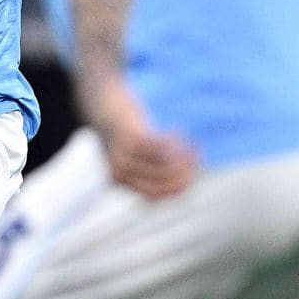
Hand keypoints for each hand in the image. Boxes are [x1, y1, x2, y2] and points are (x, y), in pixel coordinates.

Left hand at [84, 77, 196, 199]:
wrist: (100, 102)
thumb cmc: (121, 129)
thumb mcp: (132, 152)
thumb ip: (151, 167)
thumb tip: (183, 180)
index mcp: (120, 180)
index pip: (155, 196)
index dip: (178, 188)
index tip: (193, 175)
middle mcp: (119, 172)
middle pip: (162, 184)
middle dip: (186, 174)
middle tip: (198, 158)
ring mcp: (124, 156)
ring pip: (164, 168)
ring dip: (184, 158)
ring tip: (192, 144)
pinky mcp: (131, 138)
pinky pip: (161, 148)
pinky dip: (175, 141)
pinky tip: (178, 131)